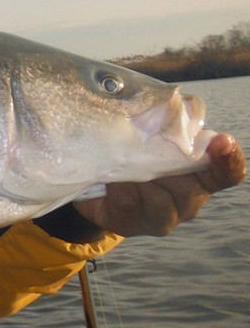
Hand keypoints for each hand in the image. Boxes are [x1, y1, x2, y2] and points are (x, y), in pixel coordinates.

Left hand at [73, 133, 245, 236]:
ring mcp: (165, 216)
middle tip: (148, 152)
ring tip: (125, 169)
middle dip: (167, 169)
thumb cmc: (132, 158)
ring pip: (160, 200)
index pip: (227, 172)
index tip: (223, 140)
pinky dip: (120, 188)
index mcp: (200, 175)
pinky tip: (112, 181)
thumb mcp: (148, 140)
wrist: (97, 191)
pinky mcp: (136, 225)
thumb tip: (165, 103)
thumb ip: (162, 127)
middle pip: (191, 188)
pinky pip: (130, 204)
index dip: (229, 158)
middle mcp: (190, 198)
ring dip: (141, 180)